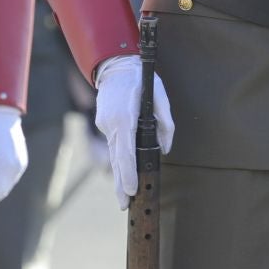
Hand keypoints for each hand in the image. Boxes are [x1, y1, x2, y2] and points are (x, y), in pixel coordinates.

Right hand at [93, 54, 174, 208]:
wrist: (115, 63)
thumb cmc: (140, 77)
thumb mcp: (160, 95)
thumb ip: (165, 122)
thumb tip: (165, 148)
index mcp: (125, 117)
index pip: (126, 152)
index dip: (128, 173)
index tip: (130, 190)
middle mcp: (111, 124)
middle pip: (116, 159)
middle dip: (120, 184)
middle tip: (124, 205)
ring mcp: (104, 124)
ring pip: (113, 153)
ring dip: (119, 174)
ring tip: (123, 196)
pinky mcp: (103, 123)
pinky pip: (113, 142)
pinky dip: (119, 156)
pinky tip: (123, 169)